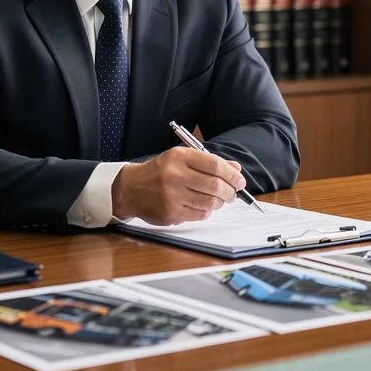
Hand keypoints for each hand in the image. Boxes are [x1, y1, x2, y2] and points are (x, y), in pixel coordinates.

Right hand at [111, 147, 246, 224]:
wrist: (131, 189)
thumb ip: (209, 162)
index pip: (215, 165)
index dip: (232, 174)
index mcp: (179, 157)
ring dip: (220, 202)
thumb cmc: (160, 172)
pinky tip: (203, 205)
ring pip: (210, 202)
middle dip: (230, 191)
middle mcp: (175, 175)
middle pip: (215, 185)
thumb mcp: (181, 159)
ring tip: (220, 199)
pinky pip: (200, 214)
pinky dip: (207, 211)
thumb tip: (236, 169)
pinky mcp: (171, 213)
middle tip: (233, 193)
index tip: (239, 180)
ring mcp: (172, 195)